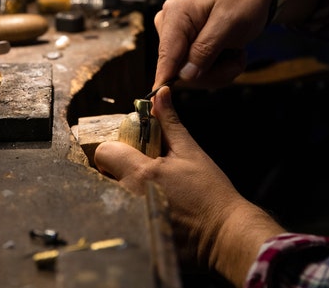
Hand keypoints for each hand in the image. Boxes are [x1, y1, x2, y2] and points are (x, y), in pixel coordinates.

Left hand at [94, 87, 283, 283]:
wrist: (224, 234)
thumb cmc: (210, 192)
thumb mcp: (190, 151)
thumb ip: (168, 122)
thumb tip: (159, 94)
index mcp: (141, 173)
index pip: (105, 152)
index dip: (115, 147)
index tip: (130, 150)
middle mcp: (129, 197)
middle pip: (104, 174)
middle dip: (118, 168)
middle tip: (143, 169)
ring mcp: (130, 218)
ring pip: (111, 194)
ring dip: (124, 188)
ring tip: (151, 190)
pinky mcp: (135, 234)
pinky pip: (120, 214)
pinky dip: (130, 208)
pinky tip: (153, 207)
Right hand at [154, 0, 271, 89]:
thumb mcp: (229, 23)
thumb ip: (205, 49)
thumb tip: (185, 75)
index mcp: (176, 14)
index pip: (166, 55)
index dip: (166, 79)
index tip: (163, 99)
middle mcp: (170, 24)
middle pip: (178, 68)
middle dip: (210, 72)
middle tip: (235, 61)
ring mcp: (177, 36)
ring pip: (189, 73)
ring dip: (217, 71)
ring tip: (235, 54)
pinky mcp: (185, 45)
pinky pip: (196, 69)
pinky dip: (216, 69)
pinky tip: (229, 54)